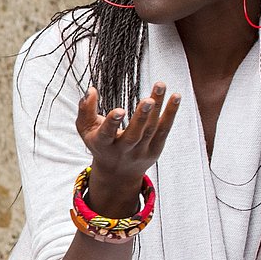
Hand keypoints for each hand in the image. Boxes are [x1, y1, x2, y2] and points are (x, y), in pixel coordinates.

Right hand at [75, 83, 181, 210]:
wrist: (117, 173)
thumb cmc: (100, 144)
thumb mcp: (86, 129)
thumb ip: (85, 109)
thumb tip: (91, 89)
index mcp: (103, 144)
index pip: (107, 134)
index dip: (113, 123)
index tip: (120, 110)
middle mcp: (123, 150)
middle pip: (134, 135)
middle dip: (141, 117)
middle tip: (148, 100)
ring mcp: (141, 151)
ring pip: (151, 129)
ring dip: (158, 108)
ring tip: (160, 86)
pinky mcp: (155, 149)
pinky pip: (164, 130)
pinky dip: (170, 113)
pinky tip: (175, 97)